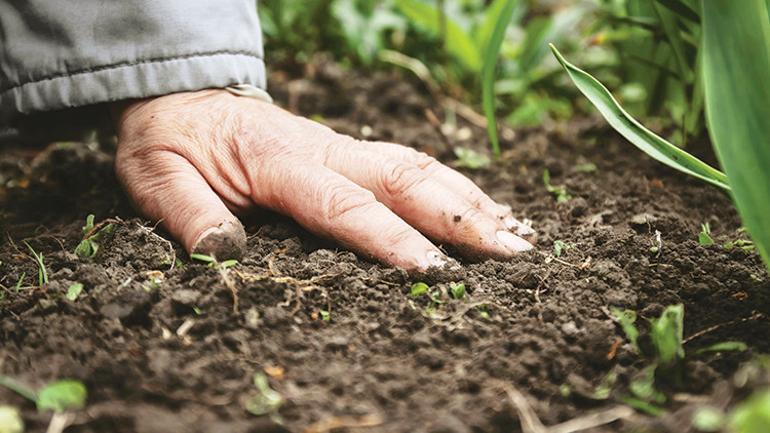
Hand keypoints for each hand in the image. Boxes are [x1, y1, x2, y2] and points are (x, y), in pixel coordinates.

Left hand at [113, 89, 534, 270]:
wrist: (185, 97)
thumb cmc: (172, 142)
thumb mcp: (156, 177)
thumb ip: (188, 214)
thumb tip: (224, 254)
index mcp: (279, 162)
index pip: (345, 206)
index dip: (392, 240)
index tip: (436, 274)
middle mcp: (325, 150)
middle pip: (405, 179)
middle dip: (461, 218)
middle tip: (513, 254)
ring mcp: (343, 147)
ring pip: (419, 167)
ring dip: (470, 200)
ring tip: (518, 234)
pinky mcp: (350, 151)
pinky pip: (411, 165)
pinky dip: (455, 187)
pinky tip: (484, 208)